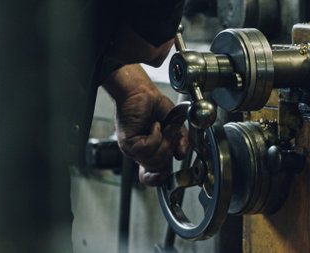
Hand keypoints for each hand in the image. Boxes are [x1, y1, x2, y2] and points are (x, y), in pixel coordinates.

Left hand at [103, 64, 187, 185]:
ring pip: (153, 159)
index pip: (148, 177)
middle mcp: (138, 153)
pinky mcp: (128, 142)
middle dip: (170, 150)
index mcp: (148, 152)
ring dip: (164, 141)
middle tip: (171, 132)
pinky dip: (155, 135)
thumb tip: (182, 155)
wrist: (142, 92)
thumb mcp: (174, 127)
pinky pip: (147, 148)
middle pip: (157, 168)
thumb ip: (180, 142)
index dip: (158, 180)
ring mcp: (131, 149)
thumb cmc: (153, 105)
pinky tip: (154, 126)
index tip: (167, 175)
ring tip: (163, 127)